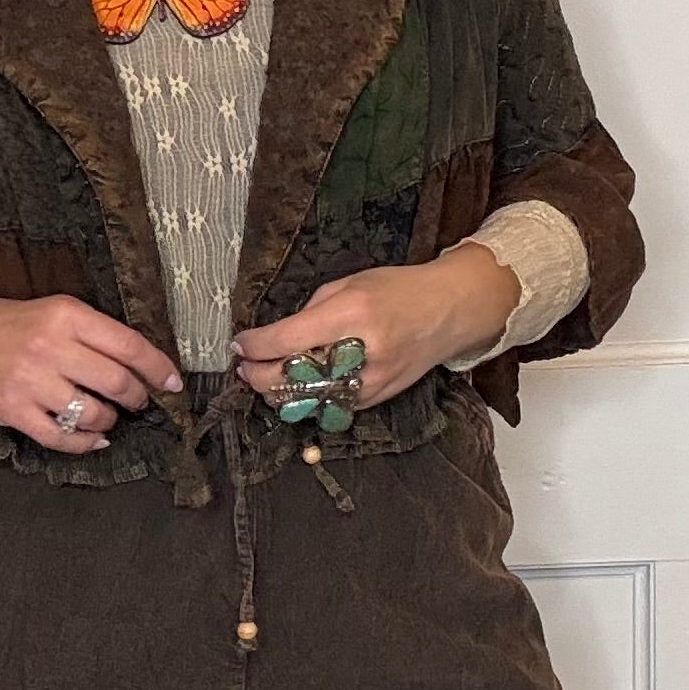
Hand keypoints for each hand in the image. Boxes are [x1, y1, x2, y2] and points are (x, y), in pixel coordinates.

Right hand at [0, 285, 181, 451]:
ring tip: (107, 416)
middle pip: (117, 382)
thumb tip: (146, 369)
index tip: (173, 383)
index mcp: (66, 315)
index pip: (128, 345)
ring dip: (110, 420)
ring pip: (94, 413)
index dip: (158, 368)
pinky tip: (93, 438)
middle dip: (137, 398)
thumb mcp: (55, 313)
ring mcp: (30, 380)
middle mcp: (49, 346)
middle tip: (138, 402)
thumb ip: (95, 336)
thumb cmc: (13, 326)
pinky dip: (86, 442)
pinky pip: (62, 437)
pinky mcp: (13, 410)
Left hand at [230, 247, 518, 410]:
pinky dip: (308, 399)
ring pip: (309, 400)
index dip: (254, 346)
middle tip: (244, 367)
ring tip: (264, 378)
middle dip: (258, 376)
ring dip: (278, 393)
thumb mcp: (351, 283)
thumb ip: (312, 311)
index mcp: (352, 312)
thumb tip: (276, 336)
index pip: (287, 339)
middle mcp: (362, 351)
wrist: (450, 311)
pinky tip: (295, 389)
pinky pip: (331, 406)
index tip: (238, 345)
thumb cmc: (398, 290)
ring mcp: (372, 381)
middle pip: (293, 379)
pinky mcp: (378, 398)